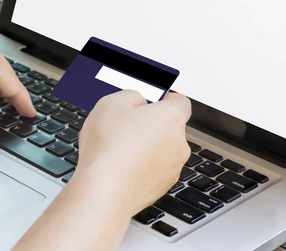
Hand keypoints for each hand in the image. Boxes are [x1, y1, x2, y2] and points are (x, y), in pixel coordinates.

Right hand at [74, 90, 191, 216]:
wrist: (105, 190)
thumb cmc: (110, 148)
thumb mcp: (112, 103)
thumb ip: (130, 96)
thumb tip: (137, 102)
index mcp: (171, 117)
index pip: (180, 102)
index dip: (165, 100)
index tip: (153, 101)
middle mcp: (179, 143)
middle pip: (169, 127)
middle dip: (150, 125)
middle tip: (125, 126)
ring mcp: (172, 168)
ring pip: (161, 151)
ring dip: (146, 148)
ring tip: (118, 149)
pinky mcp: (161, 188)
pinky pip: (154, 171)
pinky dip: (141, 167)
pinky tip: (120, 167)